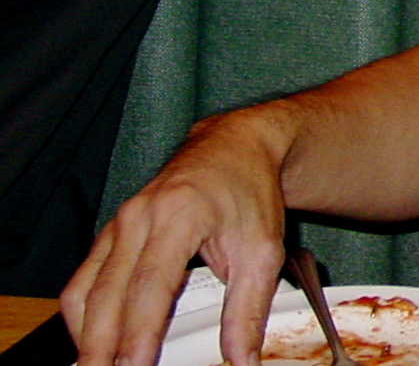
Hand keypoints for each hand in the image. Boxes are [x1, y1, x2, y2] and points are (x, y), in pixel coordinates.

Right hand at [61, 107, 295, 365]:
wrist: (236, 146)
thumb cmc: (249, 192)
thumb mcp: (263, 249)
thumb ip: (248, 309)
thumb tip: (241, 359)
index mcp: (179, 215)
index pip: (149, 288)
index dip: (137, 335)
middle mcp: (139, 216)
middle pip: (106, 296)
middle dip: (101, 347)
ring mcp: (119, 222)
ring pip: (83, 291)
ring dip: (86, 336)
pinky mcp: (111, 231)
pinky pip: (84, 279)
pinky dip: (84, 315)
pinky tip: (96, 341)